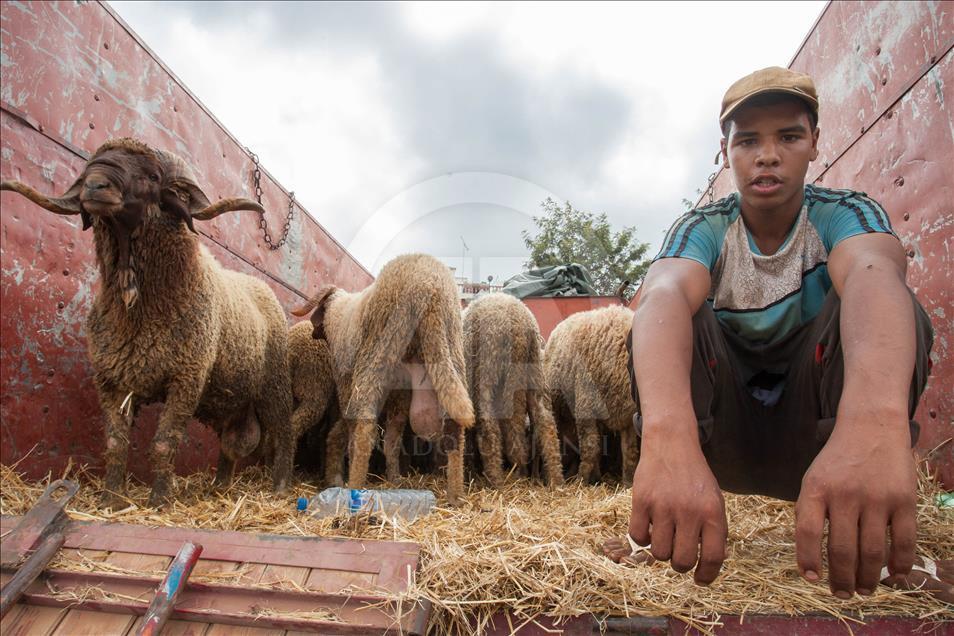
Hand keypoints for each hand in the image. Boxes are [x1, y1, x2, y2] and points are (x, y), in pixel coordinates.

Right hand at [629, 428, 727, 583]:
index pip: (713, 557)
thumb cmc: (694, 478)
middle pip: (682, 560)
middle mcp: (689, 510)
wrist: (671, 444)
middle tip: (678, 555)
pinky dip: (642, 538)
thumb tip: (706, 566)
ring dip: (661, 551)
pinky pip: (637, 536)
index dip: (707, 575)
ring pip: (659, 552)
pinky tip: (649, 526)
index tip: (700, 579)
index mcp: (712, 512)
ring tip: (664, 537)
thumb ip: (713, 531)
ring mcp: (663, 505)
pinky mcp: (641, 500)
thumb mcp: (713, 501)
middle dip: (680, 565)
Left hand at [795, 412, 916, 597]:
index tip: (812, 578)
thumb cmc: (838, 461)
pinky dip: (900, 564)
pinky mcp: (904, 500)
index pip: (808, 533)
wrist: (871, 427)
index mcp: (817, 489)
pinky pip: (904, 541)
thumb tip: (809, 556)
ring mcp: (877, 498)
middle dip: (842, 579)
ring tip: (864, 589)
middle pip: (843, 550)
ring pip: (873, 552)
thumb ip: (808, 512)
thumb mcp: (812, 479)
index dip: (808, 560)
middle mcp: (846, 494)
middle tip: (842, 594)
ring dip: (868, 578)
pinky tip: (893, 576)